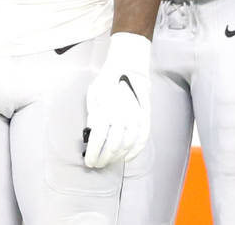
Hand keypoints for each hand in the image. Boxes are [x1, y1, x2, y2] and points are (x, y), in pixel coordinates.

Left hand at [84, 32, 150, 168]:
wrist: (128, 69)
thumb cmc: (106, 82)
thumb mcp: (93, 95)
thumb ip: (93, 115)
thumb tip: (91, 134)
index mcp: (107, 109)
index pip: (99, 139)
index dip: (94, 153)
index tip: (89, 161)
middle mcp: (123, 116)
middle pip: (113, 145)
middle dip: (103, 158)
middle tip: (97, 165)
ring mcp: (137, 118)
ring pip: (128, 145)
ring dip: (117, 157)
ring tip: (109, 162)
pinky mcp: (145, 119)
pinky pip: (142, 140)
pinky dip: (134, 151)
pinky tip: (126, 158)